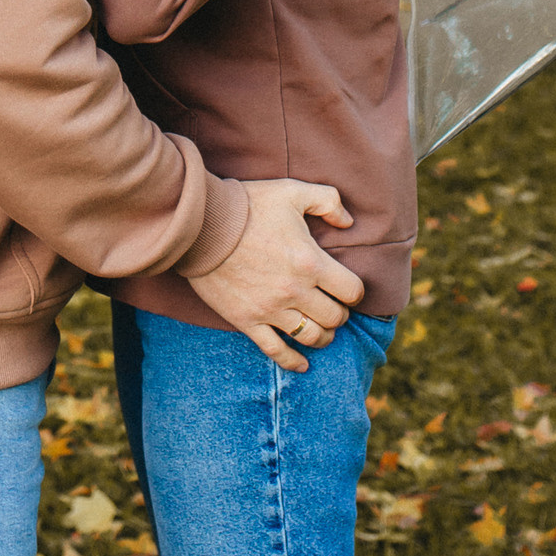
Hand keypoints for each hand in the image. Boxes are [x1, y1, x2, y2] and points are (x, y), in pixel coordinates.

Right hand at [185, 180, 364, 371]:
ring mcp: (271, 310)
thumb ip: (328, 200)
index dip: (354, 291)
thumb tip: (348, 221)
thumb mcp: (292, 190)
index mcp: (310, 262)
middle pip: (335, 318)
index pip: (352, 291)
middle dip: (339, 313)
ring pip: (311, 337)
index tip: (347, 287)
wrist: (202, 223)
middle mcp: (295, 291)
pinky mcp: (248, 320)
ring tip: (321, 328)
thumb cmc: (248, 204)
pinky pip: (276, 351)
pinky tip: (303, 364)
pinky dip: (293, 362)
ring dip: (323, 336)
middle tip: (333, 305)